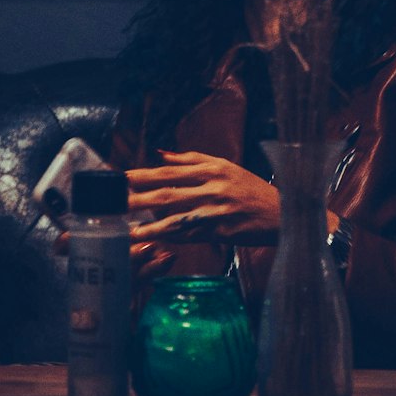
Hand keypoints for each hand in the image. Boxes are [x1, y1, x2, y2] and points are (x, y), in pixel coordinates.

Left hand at [125, 152, 280, 251]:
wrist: (281, 212)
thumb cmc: (251, 188)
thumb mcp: (225, 166)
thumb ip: (193, 160)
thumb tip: (162, 155)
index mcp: (212, 168)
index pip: (171, 171)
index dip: (145, 174)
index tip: (122, 177)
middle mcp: (212, 187)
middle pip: (168, 192)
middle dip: (139, 197)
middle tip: (114, 201)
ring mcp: (216, 211)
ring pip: (176, 216)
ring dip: (149, 222)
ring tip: (126, 227)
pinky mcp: (220, 232)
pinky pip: (190, 235)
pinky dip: (170, 237)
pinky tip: (154, 240)